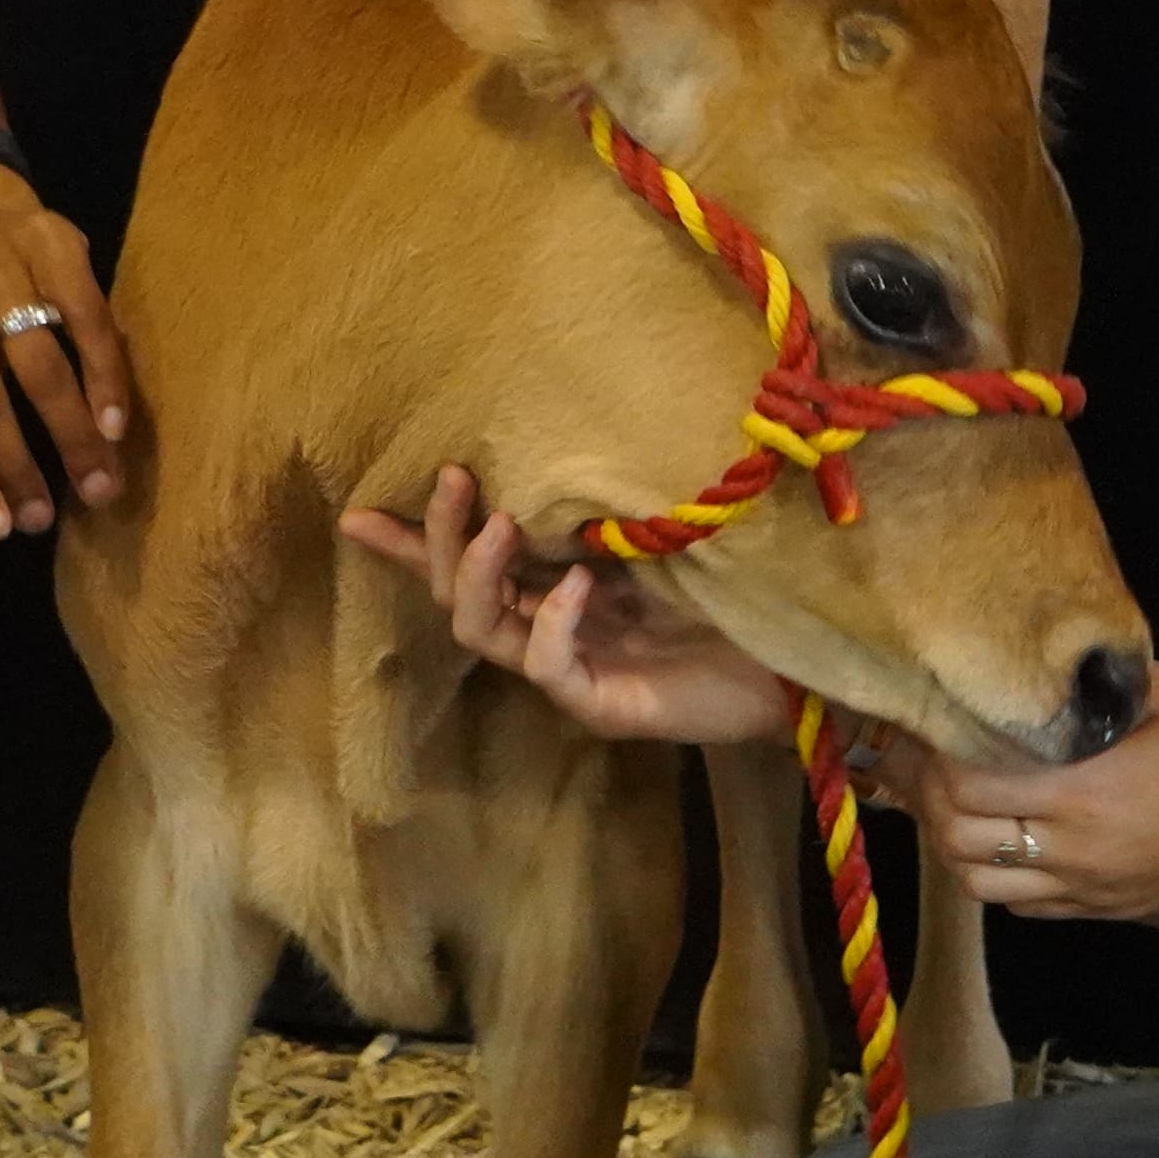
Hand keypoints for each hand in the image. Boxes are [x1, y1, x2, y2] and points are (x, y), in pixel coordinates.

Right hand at [335, 464, 794, 744]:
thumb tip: (545, 455)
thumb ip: (598, 513)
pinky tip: (577, 587)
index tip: (357, 511)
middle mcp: (550, 629)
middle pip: (457, 594)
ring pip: (484, 630)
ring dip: (482, 572)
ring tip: (502, 525)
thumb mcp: (652, 530)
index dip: (410, 543)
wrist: (801, 655)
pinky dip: (553, 621)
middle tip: (457, 480)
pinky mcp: (602, 702)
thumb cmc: (735, 586)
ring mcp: (572, 671)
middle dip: (442, 537)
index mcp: (554, 588)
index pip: (466, 566)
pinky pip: (549, 666)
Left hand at [904, 662, 1158, 923]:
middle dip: (928, 800)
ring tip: (954, 801)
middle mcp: (1073, 851)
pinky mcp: (1105, 909)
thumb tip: (1041, 655)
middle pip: (958, 841)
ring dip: (954, 844)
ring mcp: (1087, 888)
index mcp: (1083, 794)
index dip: (930, 759)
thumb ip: (1096, 682)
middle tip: (921, 758)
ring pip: (981, 883)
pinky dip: (996, 875)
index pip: (967, 789)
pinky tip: (1002, 839)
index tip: (919, 722)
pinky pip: (1024, 905)